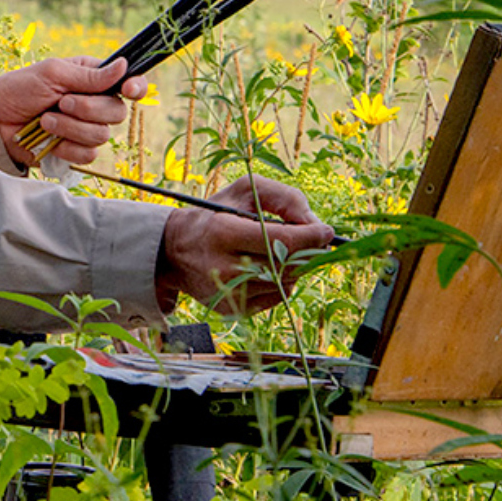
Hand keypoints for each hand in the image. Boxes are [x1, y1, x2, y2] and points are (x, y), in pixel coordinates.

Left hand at [0, 57, 147, 168]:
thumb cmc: (22, 88)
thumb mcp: (54, 73)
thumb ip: (90, 76)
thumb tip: (124, 66)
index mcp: (94, 79)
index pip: (129, 83)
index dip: (136, 87)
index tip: (127, 90)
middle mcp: (95, 103)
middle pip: (117, 113)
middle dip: (87, 109)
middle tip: (61, 102)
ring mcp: (85, 128)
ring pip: (102, 136)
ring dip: (70, 128)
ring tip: (45, 120)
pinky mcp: (75, 151)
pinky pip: (87, 155)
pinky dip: (66, 147)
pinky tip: (49, 139)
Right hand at [155, 174, 335, 315]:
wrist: (174, 250)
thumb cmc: (215, 214)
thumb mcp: (244, 191)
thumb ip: (283, 198)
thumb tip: (314, 223)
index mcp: (223, 233)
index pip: (282, 241)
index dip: (311, 236)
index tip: (327, 230)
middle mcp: (224, 268)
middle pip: (287, 265)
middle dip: (308, 251)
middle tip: (316, 239)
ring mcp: (228, 293)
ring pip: (285, 283)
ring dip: (296, 266)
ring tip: (287, 250)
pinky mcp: (233, 309)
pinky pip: (276, 297)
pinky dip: (283, 281)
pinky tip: (271, 266)